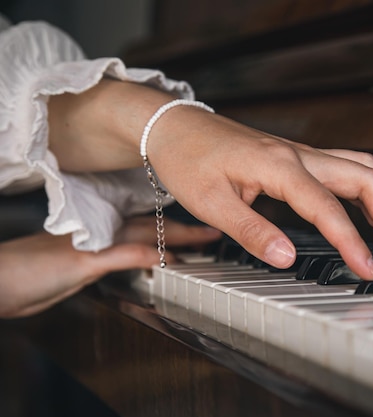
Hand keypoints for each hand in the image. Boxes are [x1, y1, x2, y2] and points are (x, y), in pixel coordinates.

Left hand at [0, 216, 220, 317]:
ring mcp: (99, 247)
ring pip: (143, 240)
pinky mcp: (90, 263)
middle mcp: (107, 235)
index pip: (156, 231)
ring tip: (190, 243)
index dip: (185, 234)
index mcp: (108, 231)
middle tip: (210, 235)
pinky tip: (151, 259)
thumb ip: (124, 255)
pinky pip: (128, 255)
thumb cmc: (31, 268)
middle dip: (183, 234)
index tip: (211, 234)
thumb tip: (163, 255)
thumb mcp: (84, 261)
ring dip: (166, 242)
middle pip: (154, 232)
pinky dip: (146, 255)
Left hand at [48, 79, 372, 279]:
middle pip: (366, 177)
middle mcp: (300, 155)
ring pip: (364, 167)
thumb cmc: (187, 159)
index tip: (368, 269)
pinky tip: (369, 211)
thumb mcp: (211, 202)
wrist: (175, 127)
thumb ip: (252, 231)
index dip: (353, 242)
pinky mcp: (300, 158)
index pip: (329, 208)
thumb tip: (287, 258)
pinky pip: (349, 167)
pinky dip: (370, 190)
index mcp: (279, 166)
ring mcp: (303, 153)